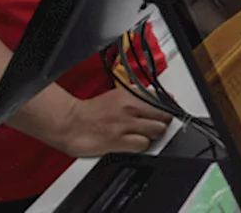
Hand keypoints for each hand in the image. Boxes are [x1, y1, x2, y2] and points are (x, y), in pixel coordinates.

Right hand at [55, 88, 171, 156]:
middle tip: (156, 126)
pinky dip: (142, 146)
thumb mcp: (117, 96)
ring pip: (157, 131)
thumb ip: (138, 96)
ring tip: (145, 136)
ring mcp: (125, 124)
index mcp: (130, 95)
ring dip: (154, 136)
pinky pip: (143, 144)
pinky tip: (135, 143)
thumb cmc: (91, 112)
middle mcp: (130, 108)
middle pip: (163, 116)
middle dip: (162, 123)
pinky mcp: (119, 140)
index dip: (168, 109)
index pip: (161, 100)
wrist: (70, 123)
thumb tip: (161, 98)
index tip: (169, 113)